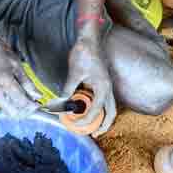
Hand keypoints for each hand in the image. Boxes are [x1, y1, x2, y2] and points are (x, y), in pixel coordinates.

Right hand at [0, 31, 40, 117]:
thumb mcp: (16, 65)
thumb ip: (27, 82)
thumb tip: (37, 96)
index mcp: (4, 82)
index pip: (22, 102)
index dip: (33, 106)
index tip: (40, 104)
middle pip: (14, 114)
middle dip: (25, 112)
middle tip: (34, 104)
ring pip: (8, 111)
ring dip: (19, 109)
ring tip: (28, 99)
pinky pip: (4, 106)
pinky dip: (13, 105)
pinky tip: (19, 97)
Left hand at [63, 20, 116, 135]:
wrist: (89, 37)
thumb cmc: (84, 53)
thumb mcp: (74, 73)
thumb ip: (68, 90)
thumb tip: (61, 104)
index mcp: (103, 86)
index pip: (96, 110)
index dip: (86, 120)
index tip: (75, 124)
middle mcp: (108, 88)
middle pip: (111, 112)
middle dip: (104, 125)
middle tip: (94, 135)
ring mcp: (106, 85)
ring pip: (108, 107)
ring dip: (101, 118)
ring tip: (91, 127)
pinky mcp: (102, 83)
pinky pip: (102, 100)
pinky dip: (97, 108)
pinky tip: (87, 111)